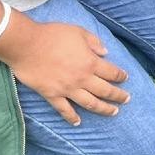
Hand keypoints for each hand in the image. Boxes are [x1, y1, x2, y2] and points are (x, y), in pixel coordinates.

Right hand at [0, 16, 128, 125]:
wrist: (27, 45)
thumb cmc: (53, 35)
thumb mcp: (79, 32)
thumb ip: (94, 42)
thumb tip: (105, 53)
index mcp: (90, 62)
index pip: (112, 72)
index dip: (121, 76)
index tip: (126, 78)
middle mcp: (82, 78)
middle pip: (105, 90)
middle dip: (118, 96)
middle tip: (126, 99)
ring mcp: (67, 89)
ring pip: (90, 103)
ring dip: (103, 109)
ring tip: (113, 112)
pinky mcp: (51, 95)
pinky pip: (64, 110)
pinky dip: (71, 117)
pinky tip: (78, 122)